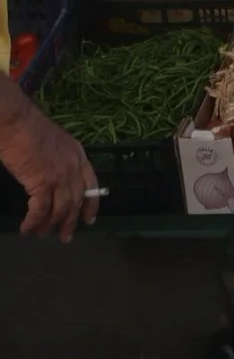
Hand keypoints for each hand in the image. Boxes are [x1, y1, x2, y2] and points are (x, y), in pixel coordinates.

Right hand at [0, 92, 95, 243]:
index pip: (91, 184)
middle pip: (76, 201)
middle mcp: (73, 167)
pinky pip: (40, 210)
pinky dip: (33, 222)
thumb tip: (53, 176)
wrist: (17, 121)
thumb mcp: (55, 142)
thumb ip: (60, 159)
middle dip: (71, 222)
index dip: (91, 204)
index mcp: (78, 155)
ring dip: (51, 225)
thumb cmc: (30, 128)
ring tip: (43, 234)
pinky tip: (27, 229)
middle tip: (66, 237)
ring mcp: (59, 176)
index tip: (90, 219)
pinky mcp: (42, 182)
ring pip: (60, 209)